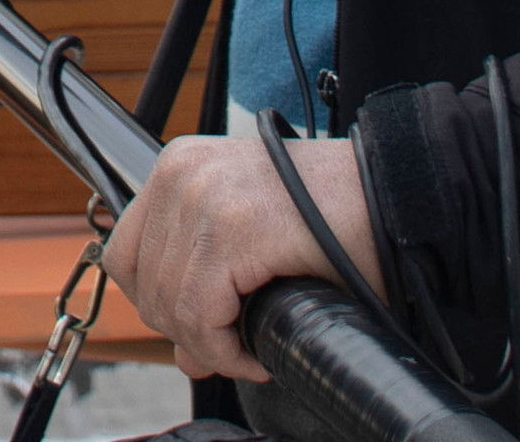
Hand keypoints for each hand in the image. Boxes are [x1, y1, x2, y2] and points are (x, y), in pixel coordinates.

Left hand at [102, 135, 381, 382]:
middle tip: (234, 339)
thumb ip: (203, 284)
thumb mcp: (248, 237)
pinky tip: (261, 348)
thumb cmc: (333, 217)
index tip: (203, 323)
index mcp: (180, 165)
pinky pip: (203, 318)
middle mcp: (182, 172)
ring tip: (253, 343)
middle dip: (186, 328)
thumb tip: (182, 353)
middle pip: (142, 285)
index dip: (160, 303)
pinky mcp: (233, 229)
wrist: (392, 197)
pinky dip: (229, 350)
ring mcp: (204, 196)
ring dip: (212, 343)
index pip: (126, 254)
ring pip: (170, 307)